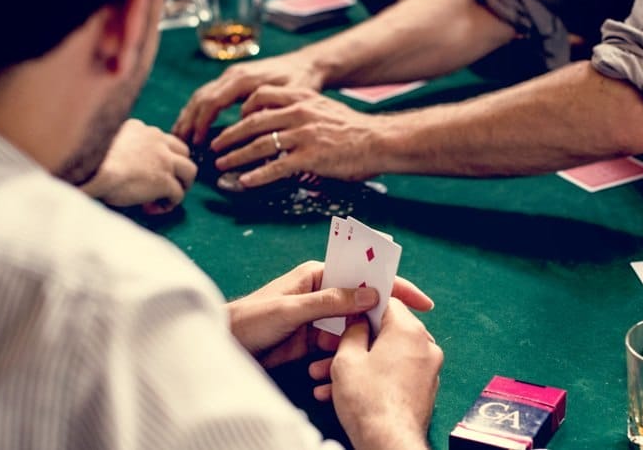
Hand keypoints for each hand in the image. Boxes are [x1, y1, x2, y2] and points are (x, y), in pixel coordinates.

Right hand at [79, 119, 196, 214]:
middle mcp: (156, 139)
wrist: (88, 170)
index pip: (161, 139)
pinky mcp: (165, 180)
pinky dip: (169, 204)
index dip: (159, 156)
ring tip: (166, 198)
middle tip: (165, 184)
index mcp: (138, 128)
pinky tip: (152, 209)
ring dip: (181, 185)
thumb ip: (115, 148)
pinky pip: (178, 194)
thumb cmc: (84, 161)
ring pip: (189, 171)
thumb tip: (116, 166)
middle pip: (183, 151)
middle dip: (177, 168)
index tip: (145, 171)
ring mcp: (164, 160)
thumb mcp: (101, 145)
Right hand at [172, 52, 324, 145]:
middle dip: (188, 121)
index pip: (213, 101)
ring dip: (188, 115)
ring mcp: (230, 76)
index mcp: (244, 79)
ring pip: (201, 95)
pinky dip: (196, 110)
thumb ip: (268, 109)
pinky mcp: (232, 80)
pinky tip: (190, 124)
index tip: (197, 142)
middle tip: (179, 143)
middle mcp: (232, 75)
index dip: (202, 122)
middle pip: (201, 97)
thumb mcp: (289, 97)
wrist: (307, 64)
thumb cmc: (301, 81)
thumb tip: (246, 124)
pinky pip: (208, 94)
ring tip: (178, 137)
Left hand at [209, 85, 389, 187]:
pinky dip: (257, 176)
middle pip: (253, 122)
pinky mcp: (310, 157)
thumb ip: (302, 112)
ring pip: (259, 145)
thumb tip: (280, 124)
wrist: (380, 140)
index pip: (261, 97)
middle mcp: (299, 113)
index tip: (234, 121)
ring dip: (236, 156)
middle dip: (229, 135)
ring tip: (222, 165)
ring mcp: (304, 135)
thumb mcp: (325, 109)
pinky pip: (276, 167)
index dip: (242, 110)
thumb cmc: (355, 129)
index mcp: (302, 98)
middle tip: (215, 146)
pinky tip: (245, 182)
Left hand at [226, 261, 433, 368]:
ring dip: (359, 341)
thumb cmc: (249, 318)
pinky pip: (338, 347)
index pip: (363, 274)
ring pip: (352, 328)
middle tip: (404, 332)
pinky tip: (338, 368)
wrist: (222, 345)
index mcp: (317, 274)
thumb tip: (370, 294)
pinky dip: (342, 357)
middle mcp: (322, 293)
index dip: (393, 284)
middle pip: (362, 301)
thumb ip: (330, 301)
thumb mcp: (291, 308)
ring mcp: (318, 318)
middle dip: (381, 317)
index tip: (420, 299)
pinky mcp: (312, 341)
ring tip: (363, 355)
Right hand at [309, 300, 441, 449]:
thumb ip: (353, 331)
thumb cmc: (368, 401)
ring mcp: (427, 369)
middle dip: (354, 343)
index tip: (346, 315)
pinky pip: (395, 374)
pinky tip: (344, 392)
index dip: (362, 307)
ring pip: (386, 357)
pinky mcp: (424, 390)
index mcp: (409, 330)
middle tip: (328, 351)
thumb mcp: (347, 358)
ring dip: (357, 365)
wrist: (388, 443)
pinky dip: (373, 378)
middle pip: (385, 333)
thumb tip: (359, 322)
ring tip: (325, 379)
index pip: (387, 302)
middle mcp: (425, 346)